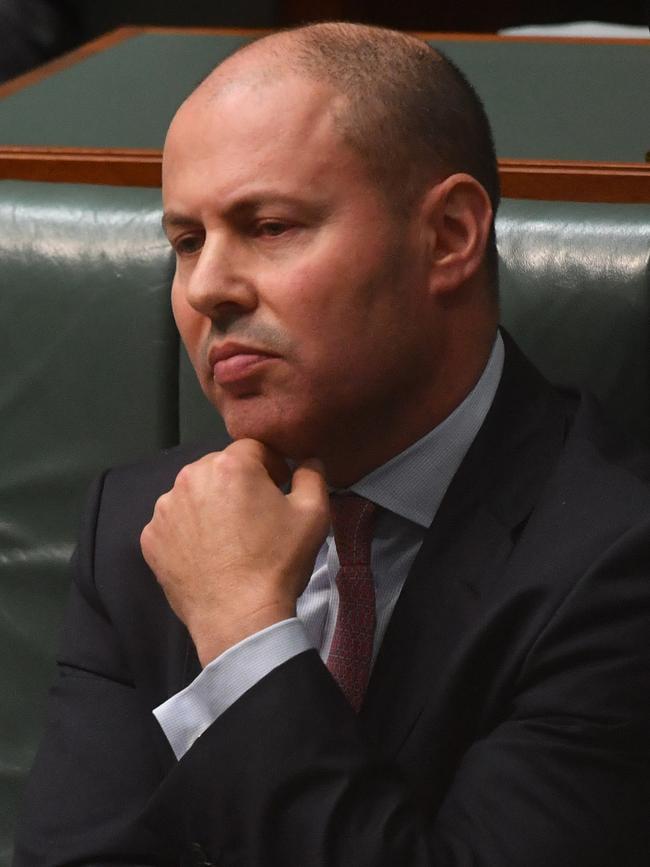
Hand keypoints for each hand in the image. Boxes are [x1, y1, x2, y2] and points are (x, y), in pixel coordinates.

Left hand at [140, 439, 328, 665]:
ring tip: (230, 538)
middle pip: (220, 467)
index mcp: (230, 465)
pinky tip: (207, 554)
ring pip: (194, 493)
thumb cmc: (278, 562)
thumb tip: (307, 459)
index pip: (254, 448)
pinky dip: (188, 531)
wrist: (239, 619)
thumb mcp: (314, 514)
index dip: (271, 466)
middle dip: (238, 483)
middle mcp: (190, 478)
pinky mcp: (150, 539)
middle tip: (255, 516)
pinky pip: (174, 522)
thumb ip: (312, 474)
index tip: (279, 489)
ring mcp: (164, 509)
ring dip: (211, 504)